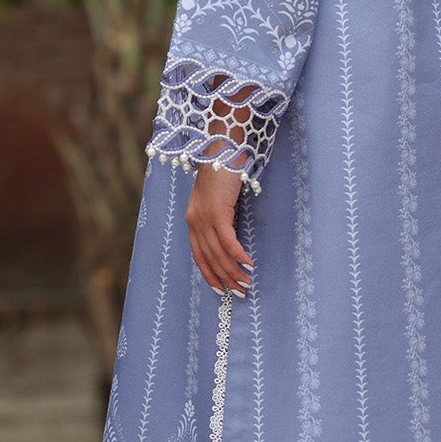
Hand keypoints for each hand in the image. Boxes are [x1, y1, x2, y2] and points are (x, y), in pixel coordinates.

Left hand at [185, 145, 253, 294]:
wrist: (222, 150)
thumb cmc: (223, 173)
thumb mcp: (216, 199)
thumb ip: (219, 218)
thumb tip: (231, 239)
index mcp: (193, 220)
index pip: (199, 255)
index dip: (209, 274)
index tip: (220, 289)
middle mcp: (195, 221)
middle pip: (208, 258)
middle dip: (224, 278)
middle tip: (239, 291)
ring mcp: (204, 217)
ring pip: (217, 253)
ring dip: (233, 271)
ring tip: (246, 282)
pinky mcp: (217, 212)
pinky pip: (227, 241)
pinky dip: (238, 254)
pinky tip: (248, 263)